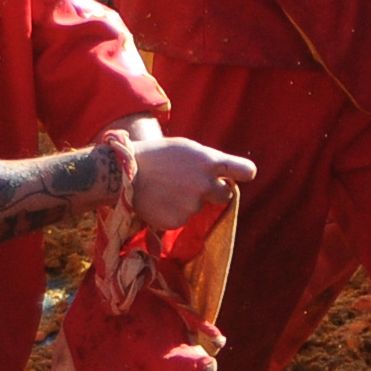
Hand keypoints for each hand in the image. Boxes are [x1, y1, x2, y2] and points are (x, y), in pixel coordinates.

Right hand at [127, 136, 256, 229]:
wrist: (124, 173)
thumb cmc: (158, 155)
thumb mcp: (188, 149)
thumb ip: (209, 162)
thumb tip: (226, 176)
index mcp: (210, 161)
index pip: (246, 171)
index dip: (243, 174)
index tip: (237, 176)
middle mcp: (205, 185)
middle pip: (226, 195)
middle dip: (215, 192)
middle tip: (193, 185)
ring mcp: (191, 205)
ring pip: (199, 207)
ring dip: (189, 201)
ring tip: (167, 189)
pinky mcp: (176, 222)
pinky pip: (182, 218)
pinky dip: (173, 212)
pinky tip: (160, 201)